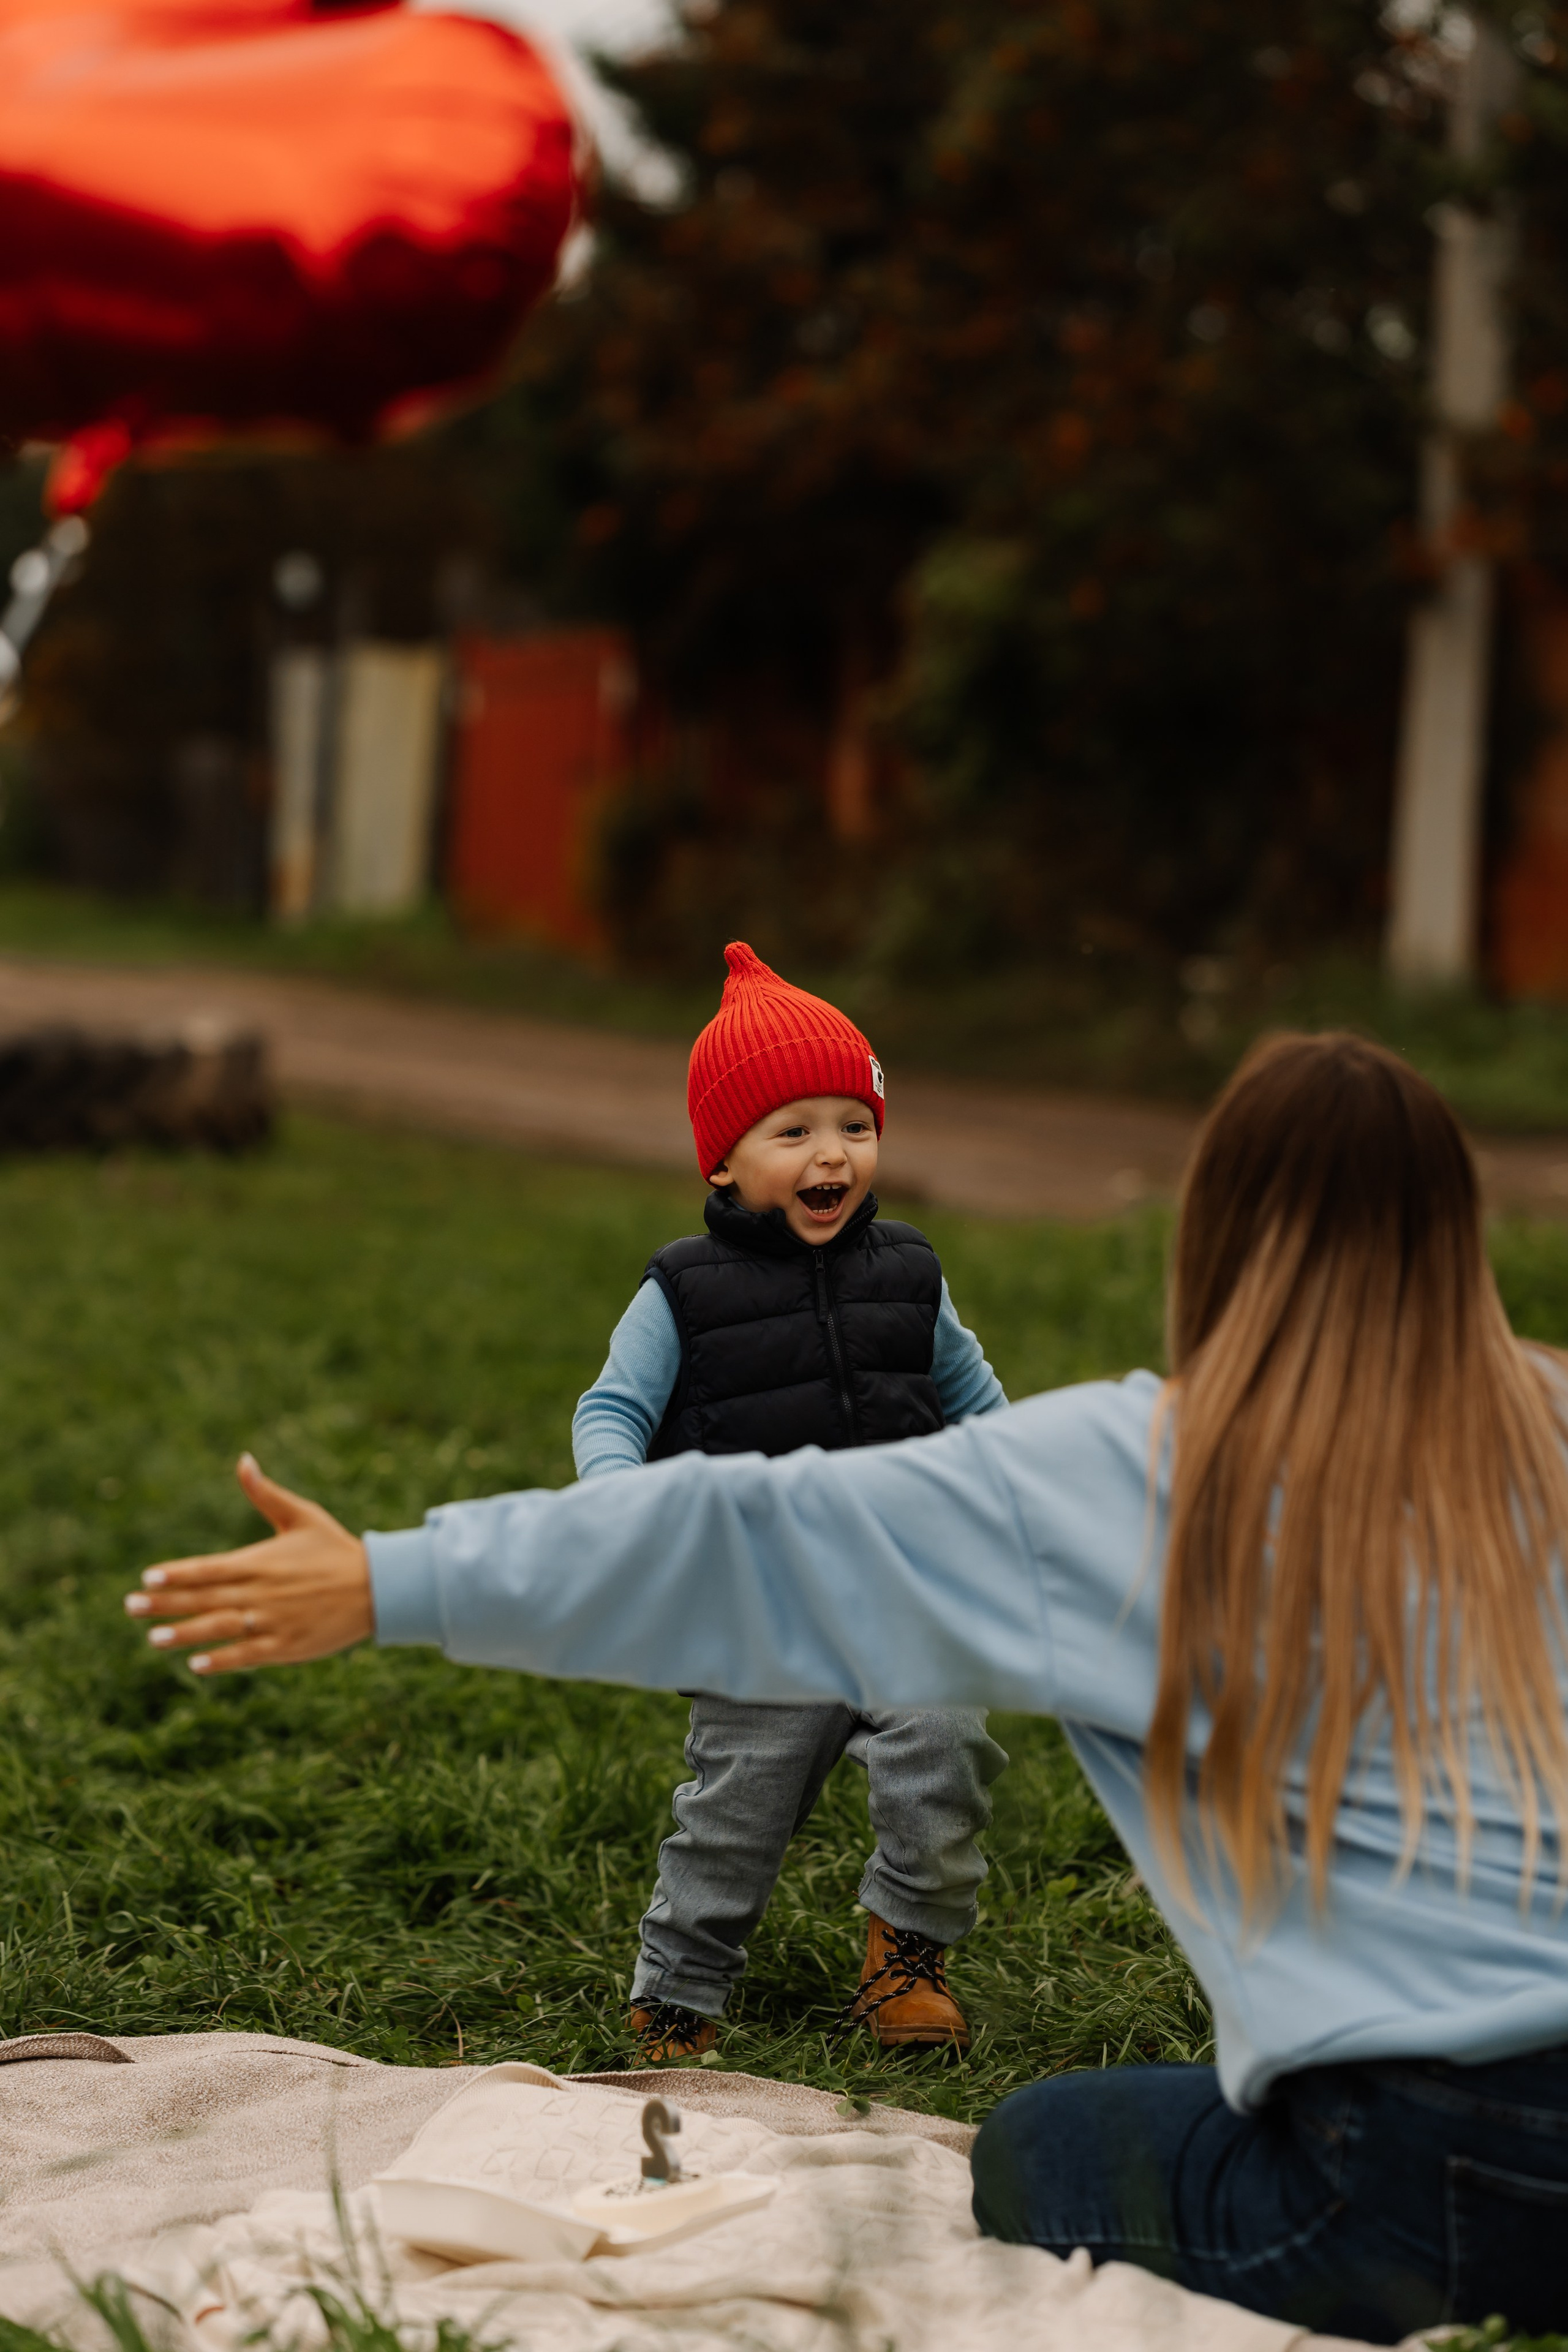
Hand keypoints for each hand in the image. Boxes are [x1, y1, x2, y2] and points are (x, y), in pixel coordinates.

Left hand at [125, 1454, 372, 1673]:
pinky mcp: (287, 1646)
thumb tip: (243, 1460)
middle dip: (165, 1603)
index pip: (208, 1567)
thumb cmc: (335, 1549)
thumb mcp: (302, 1515)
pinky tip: (197, 1664)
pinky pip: (248, 1654)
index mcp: (260, 1561)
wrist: (378, 1587)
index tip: (147, 1577)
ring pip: (220, 1628)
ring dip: (185, 1632)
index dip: (177, 1573)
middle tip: (130, 1606)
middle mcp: (261, 1592)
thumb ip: (265, 1494)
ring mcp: (272, 1621)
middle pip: (204, 1598)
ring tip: (154, 1638)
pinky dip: (223, 1660)